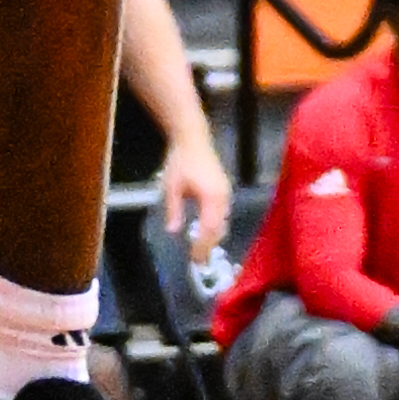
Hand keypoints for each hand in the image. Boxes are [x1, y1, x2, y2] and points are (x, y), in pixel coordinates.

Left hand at [157, 128, 231, 255]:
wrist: (193, 138)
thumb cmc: (181, 160)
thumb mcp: (172, 186)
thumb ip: (174, 209)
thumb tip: (173, 231)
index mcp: (211, 196)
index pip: (209, 229)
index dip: (202, 246)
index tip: (195, 260)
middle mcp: (223, 197)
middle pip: (219, 229)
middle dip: (209, 246)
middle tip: (198, 262)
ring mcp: (226, 193)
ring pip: (223, 223)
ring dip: (213, 238)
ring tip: (200, 251)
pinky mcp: (225, 190)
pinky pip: (223, 215)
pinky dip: (215, 227)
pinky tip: (205, 233)